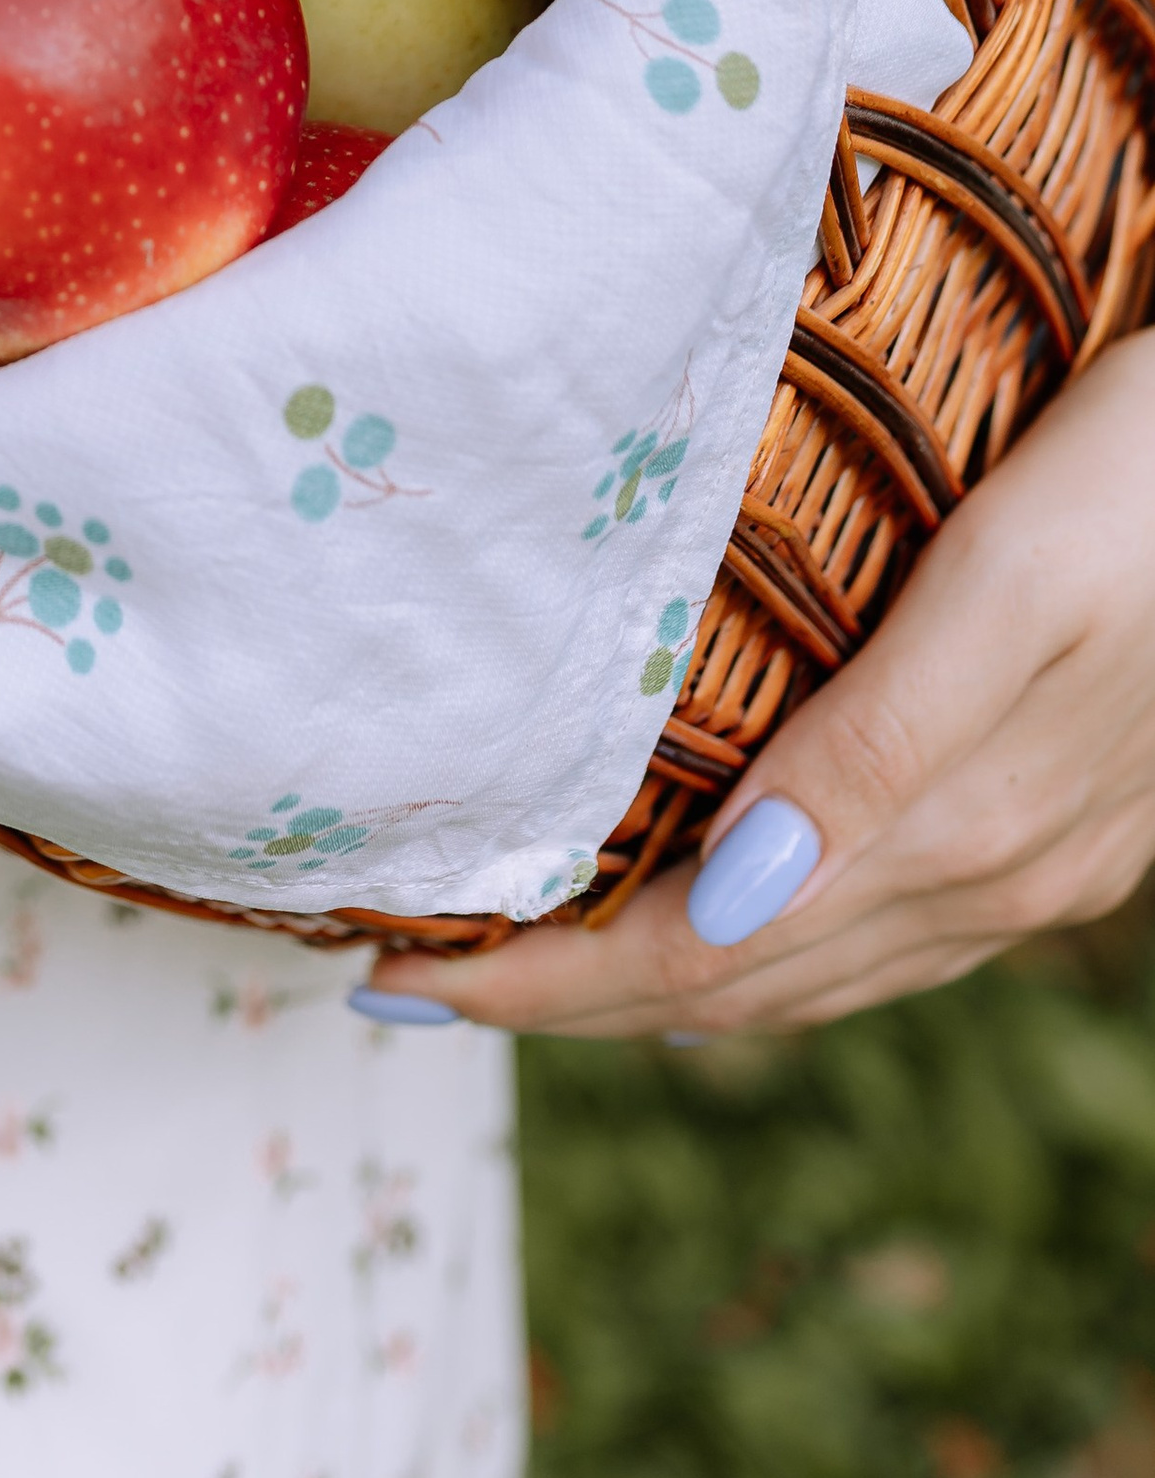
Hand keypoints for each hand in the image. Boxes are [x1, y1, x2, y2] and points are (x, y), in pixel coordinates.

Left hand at [363, 333, 1154, 1036]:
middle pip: (736, 989)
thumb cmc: (1151, 478)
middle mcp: (991, 876)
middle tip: (405, 980)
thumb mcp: (1015, 583)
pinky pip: (871, 926)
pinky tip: (703, 902)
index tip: (399, 978)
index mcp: (957, 830)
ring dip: (654, 982)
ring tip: (520, 957)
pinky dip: (754, 942)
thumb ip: (878, 747)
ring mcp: (1034, 861)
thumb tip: (721, 904)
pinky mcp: (1059, 818)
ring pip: (805, 972)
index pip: (700, 960)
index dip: (546, 985)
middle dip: (568, 999)